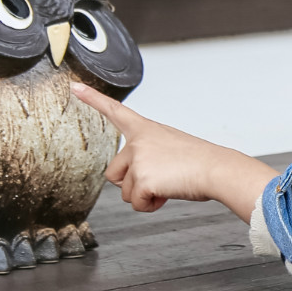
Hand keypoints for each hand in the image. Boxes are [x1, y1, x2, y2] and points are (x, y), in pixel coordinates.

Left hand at [71, 83, 276, 221]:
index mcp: (145, 129)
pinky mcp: (141, 178)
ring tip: (167, 183)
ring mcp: (138, 158)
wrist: (216, 169)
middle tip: (159, 177)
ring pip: (124, 192)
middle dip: (131, 183)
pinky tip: (167, 193)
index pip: (114, 110)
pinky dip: (150, 205)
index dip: (92, 98)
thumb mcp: (169, 147)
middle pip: (113, 174)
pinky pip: (136, 203)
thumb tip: (141, 180)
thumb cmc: (198, 161)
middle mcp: (138, 140)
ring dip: (143, 195)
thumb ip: (147, 156)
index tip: (75, 86)